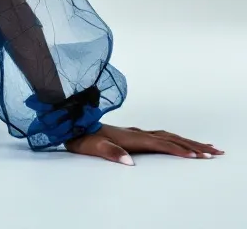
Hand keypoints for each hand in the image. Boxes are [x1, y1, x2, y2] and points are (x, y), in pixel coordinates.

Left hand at [65, 125, 223, 164]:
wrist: (71, 124)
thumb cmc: (81, 138)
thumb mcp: (93, 147)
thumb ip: (110, 153)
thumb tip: (129, 162)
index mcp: (131, 137)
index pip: (161, 144)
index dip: (178, 150)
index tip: (196, 157)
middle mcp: (136, 133)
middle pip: (171, 138)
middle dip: (193, 145)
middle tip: (215, 151)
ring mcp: (135, 132)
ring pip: (168, 136)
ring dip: (187, 141)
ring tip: (206, 147)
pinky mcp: (132, 134)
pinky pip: (160, 136)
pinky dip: (175, 139)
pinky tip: (179, 142)